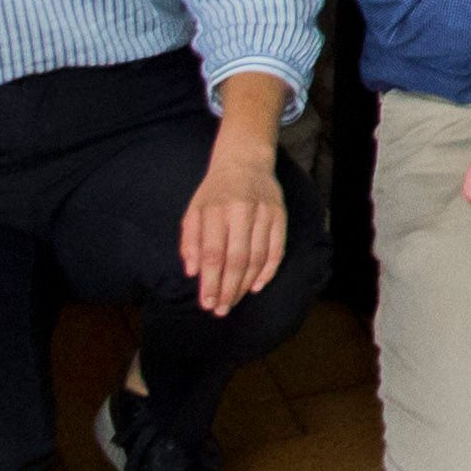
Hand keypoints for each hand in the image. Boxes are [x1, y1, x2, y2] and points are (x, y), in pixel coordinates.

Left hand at [181, 141, 286, 314]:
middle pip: (237, 259)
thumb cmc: (214, 192)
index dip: (210, 282)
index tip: (206, 303)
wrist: (245, 161)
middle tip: (221, 310)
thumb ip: (190, 241)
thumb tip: (193, 272)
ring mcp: (264, 212)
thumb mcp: (193, 211)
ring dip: (245, 284)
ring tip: (234, 301)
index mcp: (216, 210)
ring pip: (257, 257)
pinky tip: (257, 285)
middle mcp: (242, 211)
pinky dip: (268, 270)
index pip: (214, 254)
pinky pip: (276, 248)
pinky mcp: (280, 214)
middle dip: (228, 289)